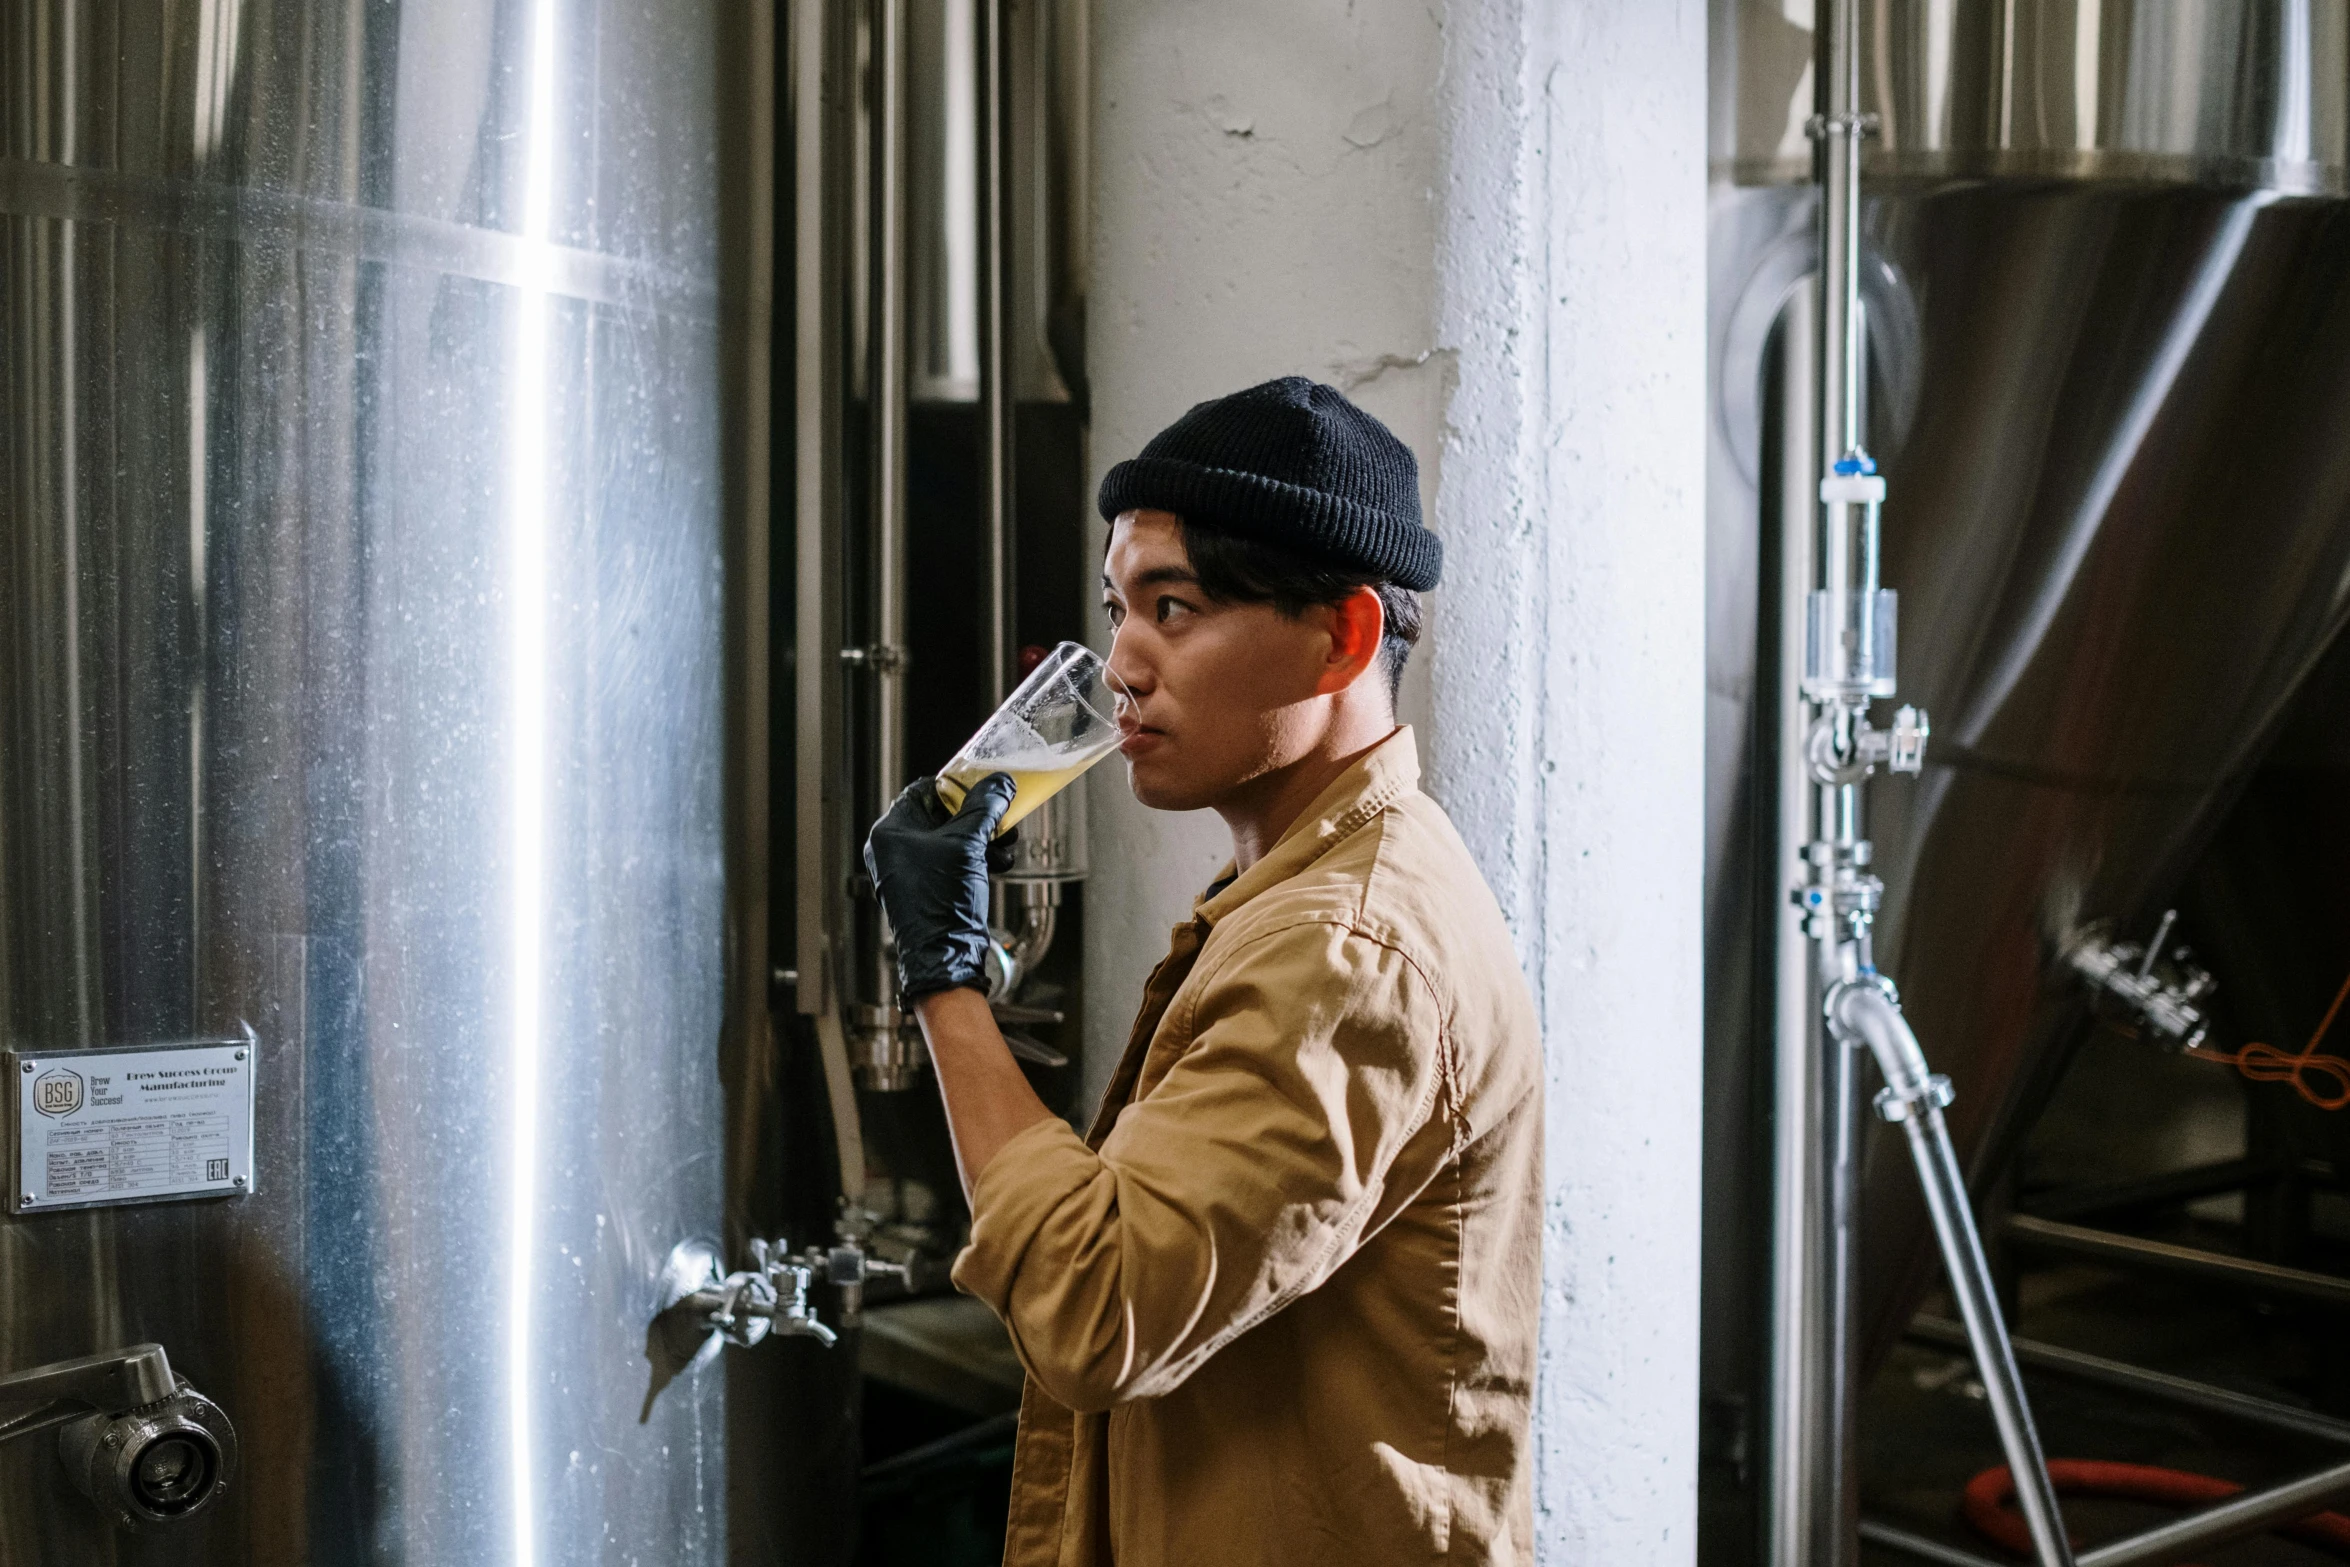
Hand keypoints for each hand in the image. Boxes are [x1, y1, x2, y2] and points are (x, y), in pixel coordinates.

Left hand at [864, 775, 1017, 998]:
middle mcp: (893, 850)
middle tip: (1001, 818)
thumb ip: (985, 807)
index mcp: (891, 833)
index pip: (923, 790)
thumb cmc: (942, 902)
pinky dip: (974, 859)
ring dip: (981, 838)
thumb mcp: (967, 844)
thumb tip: (999, 783)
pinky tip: (997, 865)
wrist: (945, 956)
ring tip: (1005, 846)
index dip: (957, 786)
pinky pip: (950, 862)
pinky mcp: (925, 889)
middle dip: (977, 816)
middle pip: (940, 815)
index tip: (983, 786)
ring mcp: (908, 872)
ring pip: (950, 839)